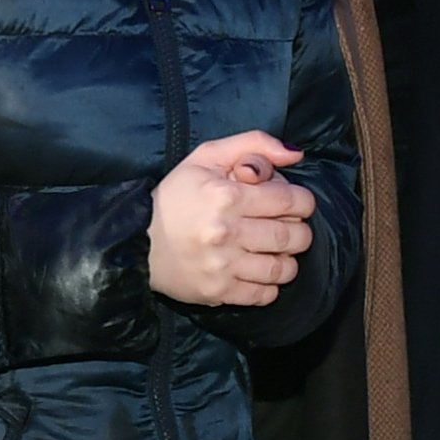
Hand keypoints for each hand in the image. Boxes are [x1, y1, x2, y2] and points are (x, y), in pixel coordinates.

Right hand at [148, 131, 316, 311]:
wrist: (137, 240)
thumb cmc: (175, 196)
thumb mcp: (207, 157)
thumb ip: (253, 144)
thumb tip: (296, 154)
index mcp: (226, 195)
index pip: (290, 200)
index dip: (302, 201)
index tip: (294, 203)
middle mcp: (226, 231)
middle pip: (293, 236)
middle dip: (299, 231)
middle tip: (288, 228)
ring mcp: (223, 265)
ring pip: (283, 268)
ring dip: (288, 260)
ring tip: (276, 252)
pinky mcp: (218, 292)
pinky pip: (264, 295)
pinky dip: (271, 285)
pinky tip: (259, 272)